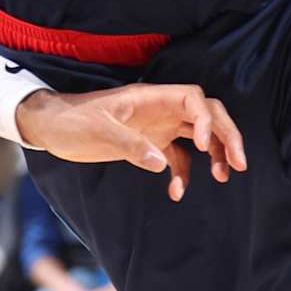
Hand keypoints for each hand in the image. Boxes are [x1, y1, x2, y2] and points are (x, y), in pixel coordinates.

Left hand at [16, 81, 247, 203]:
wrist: (50, 127)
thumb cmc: (70, 121)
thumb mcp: (97, 131)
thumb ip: (129, 145)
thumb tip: (161, 163)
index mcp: (150, 98)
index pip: (193, 99)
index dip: (207, 119)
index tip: (206, 145)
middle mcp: (160, 109)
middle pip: (207, 115)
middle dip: (227, 136)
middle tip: (240, 163)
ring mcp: (157, 127)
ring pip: (199, 136)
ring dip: (215, 155)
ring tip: (224, 177)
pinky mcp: (150, 145)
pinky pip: (178, 157)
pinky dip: (183, 174)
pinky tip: (176, 192)